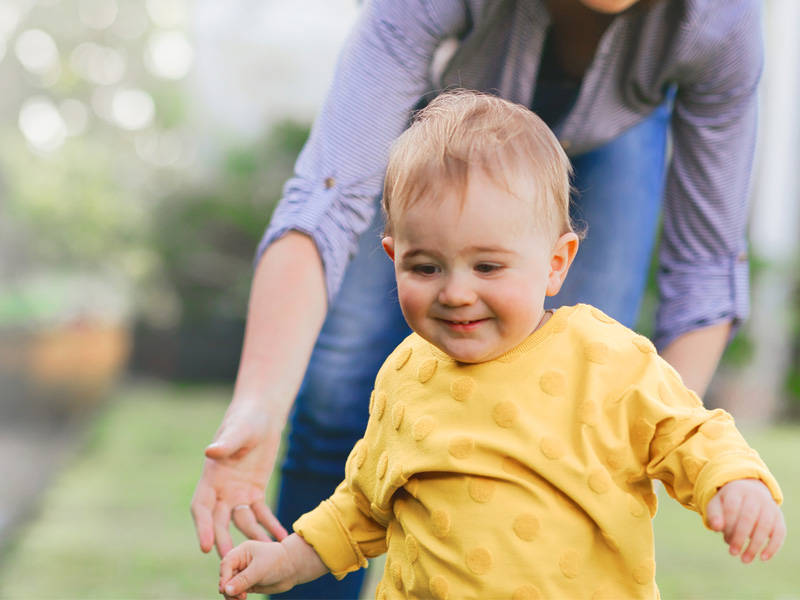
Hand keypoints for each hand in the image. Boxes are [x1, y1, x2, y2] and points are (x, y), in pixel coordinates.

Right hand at [191, 405, 287, 556]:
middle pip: (219, 521)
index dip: (202, 527)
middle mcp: (221, 490)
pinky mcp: (254, 492)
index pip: (202, 507)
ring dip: (252, 535)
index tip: (205, 545)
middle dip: (223, 540)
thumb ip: (226, 443)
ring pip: (242, 521)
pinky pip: (261, 513)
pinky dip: (269, 524)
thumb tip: (211, 451)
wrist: (262, 417)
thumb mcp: (238, 431)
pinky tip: (280, 535)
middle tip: (229, 560)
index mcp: (211, 477)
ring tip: (265, 549)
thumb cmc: (245, 420)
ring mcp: (237, 493)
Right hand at [219, 534, 328, 598]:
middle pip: (225, 577)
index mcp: (241, 552)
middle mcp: (240, 562)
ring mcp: (243, 574)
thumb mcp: (259, 569)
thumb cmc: (277, 562)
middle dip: (228, 588)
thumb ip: (243, 580)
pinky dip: (236, 597)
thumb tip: (225, 590)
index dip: (224, 577)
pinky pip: (236, 592)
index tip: (225, 589)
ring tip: (241, 598)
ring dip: (232, 594)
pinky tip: (242, 599)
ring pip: (229, 586)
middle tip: (238, 596)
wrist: (293, 568)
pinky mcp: (248, 584)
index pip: (226, 564)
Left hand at [706, 479, 785, 562]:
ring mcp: (769, 505)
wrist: (749, 492)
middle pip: (748, 517)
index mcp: (736, 491)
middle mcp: (754, 496)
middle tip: (733, 553)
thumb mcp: (716, 505)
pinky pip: (779, 532)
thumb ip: (714, 515)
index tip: (726, 542)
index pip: (731, 509)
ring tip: (745, 560)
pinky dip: (772, 546)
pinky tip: (763, 558)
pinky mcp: (779, 516)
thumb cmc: (728, 503)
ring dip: (755, 545)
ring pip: (764, 526)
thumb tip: (717, 528)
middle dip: (740, 537)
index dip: (729, 527)